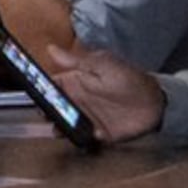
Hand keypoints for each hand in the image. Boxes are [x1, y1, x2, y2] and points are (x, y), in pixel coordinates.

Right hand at [42, 40, 167, 143]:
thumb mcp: (103, 66)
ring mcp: (87, 117)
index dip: (39, 87)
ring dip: (57, 126)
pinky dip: (75, 138)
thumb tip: (50, 49)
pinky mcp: (97, 133)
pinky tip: (74, 136)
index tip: (31, 91)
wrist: (155, 103)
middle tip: (43, 113)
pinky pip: (80, 137)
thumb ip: (76, 61)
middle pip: (53, 106)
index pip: (51, 84)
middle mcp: (78, 100)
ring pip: (63, 123)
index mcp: (76, 81)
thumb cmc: (129, 78)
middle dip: (45, 110)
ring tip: (57, 128)